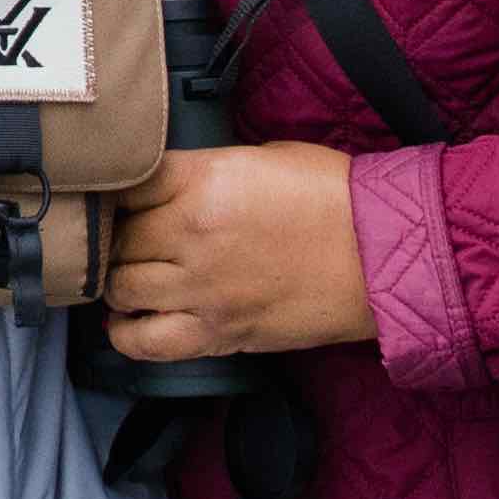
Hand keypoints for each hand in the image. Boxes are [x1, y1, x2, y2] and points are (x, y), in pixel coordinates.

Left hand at [104, 144, 372, 360]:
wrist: (383, 255)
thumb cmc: (335, 196)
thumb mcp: (262, 156)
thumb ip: (204, 170)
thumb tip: (166, 186)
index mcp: (203, 180)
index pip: (125, 182)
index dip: (119, 186)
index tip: (126, 191)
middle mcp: (192, 235)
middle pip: (116, 236)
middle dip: (117, 233)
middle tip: (131, 232)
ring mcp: (201, 289)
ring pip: (119, 286)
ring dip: (119, 277)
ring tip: (132, 271)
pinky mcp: (216, 333)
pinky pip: (143, 342)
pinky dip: (125, 332)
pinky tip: (128, 318)